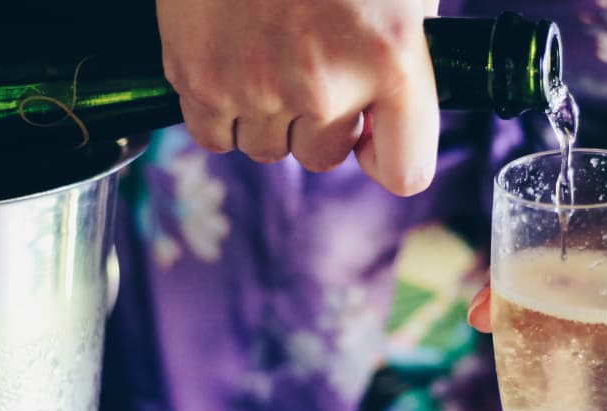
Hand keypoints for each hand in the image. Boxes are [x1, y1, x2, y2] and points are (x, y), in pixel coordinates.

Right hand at [155, 0, 441, 194]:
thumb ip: (408, 42)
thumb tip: (396, 100)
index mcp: (394, 57)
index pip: (405, 172)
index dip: (387, 155)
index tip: (374, 137)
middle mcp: (327, 84)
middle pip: (324, 157)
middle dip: (322, 122)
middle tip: (312, 65)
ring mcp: (257, 86)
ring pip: (267, 149)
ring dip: (270, 115)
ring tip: (269, 55)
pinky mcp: (198, 77)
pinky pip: (214, 136)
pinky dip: (221, 112)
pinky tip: (231, 67)